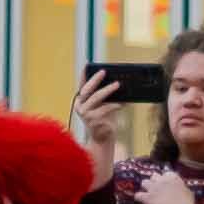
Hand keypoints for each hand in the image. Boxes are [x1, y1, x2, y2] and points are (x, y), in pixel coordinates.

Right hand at [71, 71, 123, 189]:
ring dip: (108, 90)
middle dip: (96, 79)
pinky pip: (105, 109)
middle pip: (87, 89)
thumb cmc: (104, 119)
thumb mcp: (103, 105)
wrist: (102, 139)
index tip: (88, 64)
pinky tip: (123, 102)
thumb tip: (116, 82)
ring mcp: (85, 114)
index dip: (84, 75)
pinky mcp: (93, 121)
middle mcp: (80, 106)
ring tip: (118, 84)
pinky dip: (115, 104)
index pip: (82, 85)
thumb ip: (105, 95)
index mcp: (80, 101)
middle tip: (104, 72)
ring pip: (97, 97)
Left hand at [136, 167, 196, 203]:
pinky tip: (141, 202)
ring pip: (144, 183)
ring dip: (145, 189)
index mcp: (173, 177)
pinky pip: (138, 195)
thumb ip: (181, 187)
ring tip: (147, 196)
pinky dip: (139, 199)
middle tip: (156, 191)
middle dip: (154, 183)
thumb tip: (180, 188)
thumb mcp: (187, 192)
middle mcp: (162, 180)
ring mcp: (154, 188)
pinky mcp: (148, 198)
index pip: (165, 174)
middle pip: (153, 176)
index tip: (164, 187)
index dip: (164, 181)